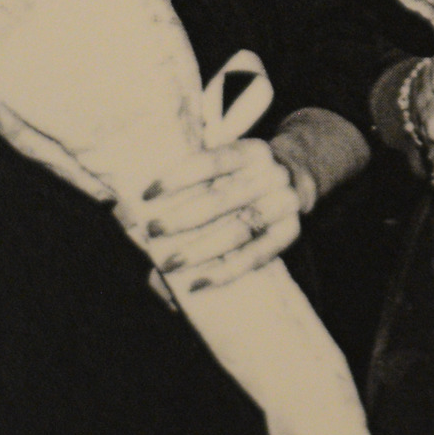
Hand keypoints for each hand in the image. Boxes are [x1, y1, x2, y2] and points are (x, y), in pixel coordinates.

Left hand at [118, 135, 312, 295]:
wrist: (300, 179)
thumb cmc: (244, 175)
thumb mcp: (228, 163)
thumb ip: (195, 180)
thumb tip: (133, 211)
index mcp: (251, 151)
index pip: (210, 161)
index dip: (177, 178)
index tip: (146, 194)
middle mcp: (271, 175)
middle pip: (221, 199)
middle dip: (182, 218)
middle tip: (152, 231)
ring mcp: (285, 204)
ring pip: (238, 231)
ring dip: (199, 250)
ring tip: (168, 264)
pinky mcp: (291, 233)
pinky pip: (256, 256)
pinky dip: (225, 272)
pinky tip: (197, 283)